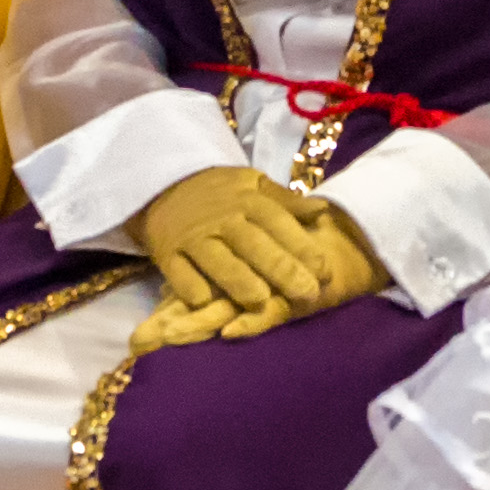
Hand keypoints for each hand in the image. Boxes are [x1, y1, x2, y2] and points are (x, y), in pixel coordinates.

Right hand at [131, 164, 368, 334]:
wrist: (163, 186)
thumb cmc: (220, 194)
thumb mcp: (254, 186)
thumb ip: (287, 203)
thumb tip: (324, 212)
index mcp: (247, 200)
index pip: (278, 222)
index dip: (302, 246)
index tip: (325, 270)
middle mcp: (221, 219)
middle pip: (254, 245)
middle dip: (282, 270)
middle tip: (308, 294)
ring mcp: (192, 237)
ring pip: (218, 261)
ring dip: (239, 281)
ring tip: (262, 301)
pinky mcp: (166, 254)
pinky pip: (179, 274)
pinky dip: (192, 289)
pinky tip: (209, 304)